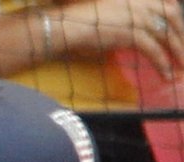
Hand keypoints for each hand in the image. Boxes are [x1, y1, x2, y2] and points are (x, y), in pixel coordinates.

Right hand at [53, 0, 183, 71]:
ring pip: (167, 35)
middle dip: (181, 37)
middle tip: (183, 54)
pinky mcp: (134, 33)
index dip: (177, 20)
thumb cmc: (82, 23)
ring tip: (181, 67)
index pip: (168, 5)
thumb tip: (138, 32)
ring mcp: (140, 17)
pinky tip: (166, 74)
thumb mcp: (111, 12)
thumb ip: (128, 16)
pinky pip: (154, 50)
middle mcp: (143, 3)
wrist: (69, 27)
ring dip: (177, 52)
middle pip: (172, 18)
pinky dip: (162, 63)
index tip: (180, 34)